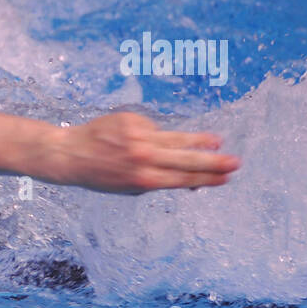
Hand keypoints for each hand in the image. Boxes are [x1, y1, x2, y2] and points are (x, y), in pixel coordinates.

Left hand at [50, 111, 240, 193]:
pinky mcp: (132, 120)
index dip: (206, 179)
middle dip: (213, 162)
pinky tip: (137, 141)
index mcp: (143, 180)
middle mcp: (143, 158)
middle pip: (186, 160)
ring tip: (217, 141)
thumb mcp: (129, 187)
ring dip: (199, 141)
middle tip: (235, 163)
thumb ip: (159, 182)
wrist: (71, 154)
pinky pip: (153, 128)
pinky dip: (152, 135)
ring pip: (176, 139)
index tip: (225, 179)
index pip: (183, 179)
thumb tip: (190, 181)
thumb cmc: (101, 175)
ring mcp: (138, 137)